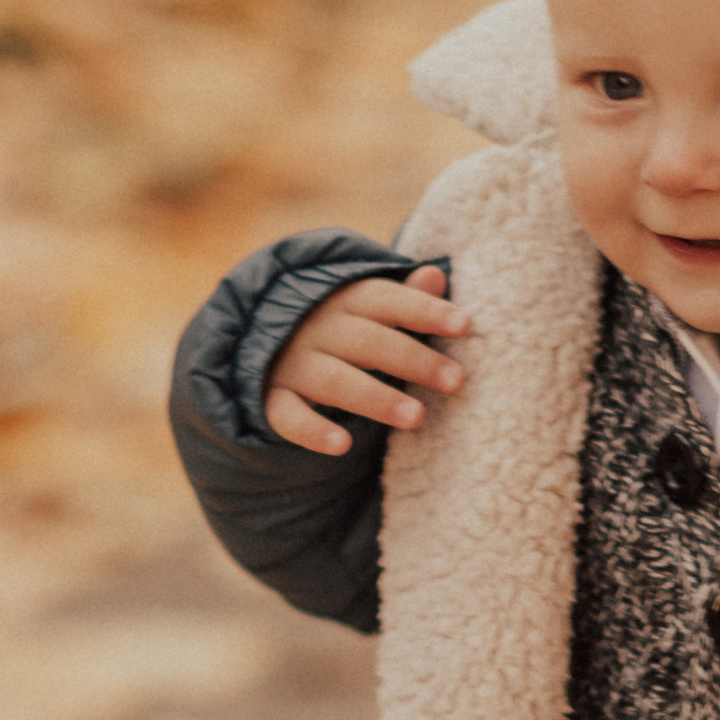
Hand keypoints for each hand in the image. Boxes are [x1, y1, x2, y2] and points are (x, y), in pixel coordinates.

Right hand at [266, 265, 470, 456]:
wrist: (255, 343)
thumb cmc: (334, 328)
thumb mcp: (364, 309)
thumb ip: (402, 298)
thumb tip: (435, 274)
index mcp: (343, 301)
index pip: (386, 300)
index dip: (424, 310)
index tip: (464, 325)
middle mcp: (317, 330)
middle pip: (369, 342)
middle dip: (413, 359)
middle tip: (456, 380)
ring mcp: (292, 365)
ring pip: (335, 381)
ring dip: (376, 397)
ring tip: (417, 417)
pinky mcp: (272, 398)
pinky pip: (288, 416)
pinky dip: (312, 431)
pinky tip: (343, 445)